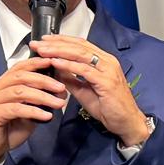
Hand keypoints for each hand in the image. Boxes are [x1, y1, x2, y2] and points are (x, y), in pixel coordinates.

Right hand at [0, 58, 69, 164]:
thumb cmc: (7, 128)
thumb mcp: (25, 111)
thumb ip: (37, 100)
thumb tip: (59, 92)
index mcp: (1, 84)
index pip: (19, 69)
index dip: (35, 64)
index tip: (53, 62)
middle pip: (20, 77)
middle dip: (43, 80)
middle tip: (61, 88)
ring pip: (19, 92)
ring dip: (42, 96)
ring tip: (59, 103)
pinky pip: (16, 109)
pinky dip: (34, 111)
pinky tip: (47, 116)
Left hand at [27, 34, 150, 144]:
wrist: (127, 123)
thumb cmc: (110, 108)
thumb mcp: (85, 90)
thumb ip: (71, 78)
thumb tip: (55, 68)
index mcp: (104, 61)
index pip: (81, 44)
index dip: (61, 40)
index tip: (44, 41)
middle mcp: (108, 62)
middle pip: (79, 46)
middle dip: (56, 43)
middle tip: (37, 44)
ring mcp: (108, 70)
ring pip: (80, 54)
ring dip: (58, 51)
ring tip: (42, 51)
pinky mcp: (106, 82)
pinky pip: (84, 70)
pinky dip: (68, 65)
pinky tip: (55, 62)